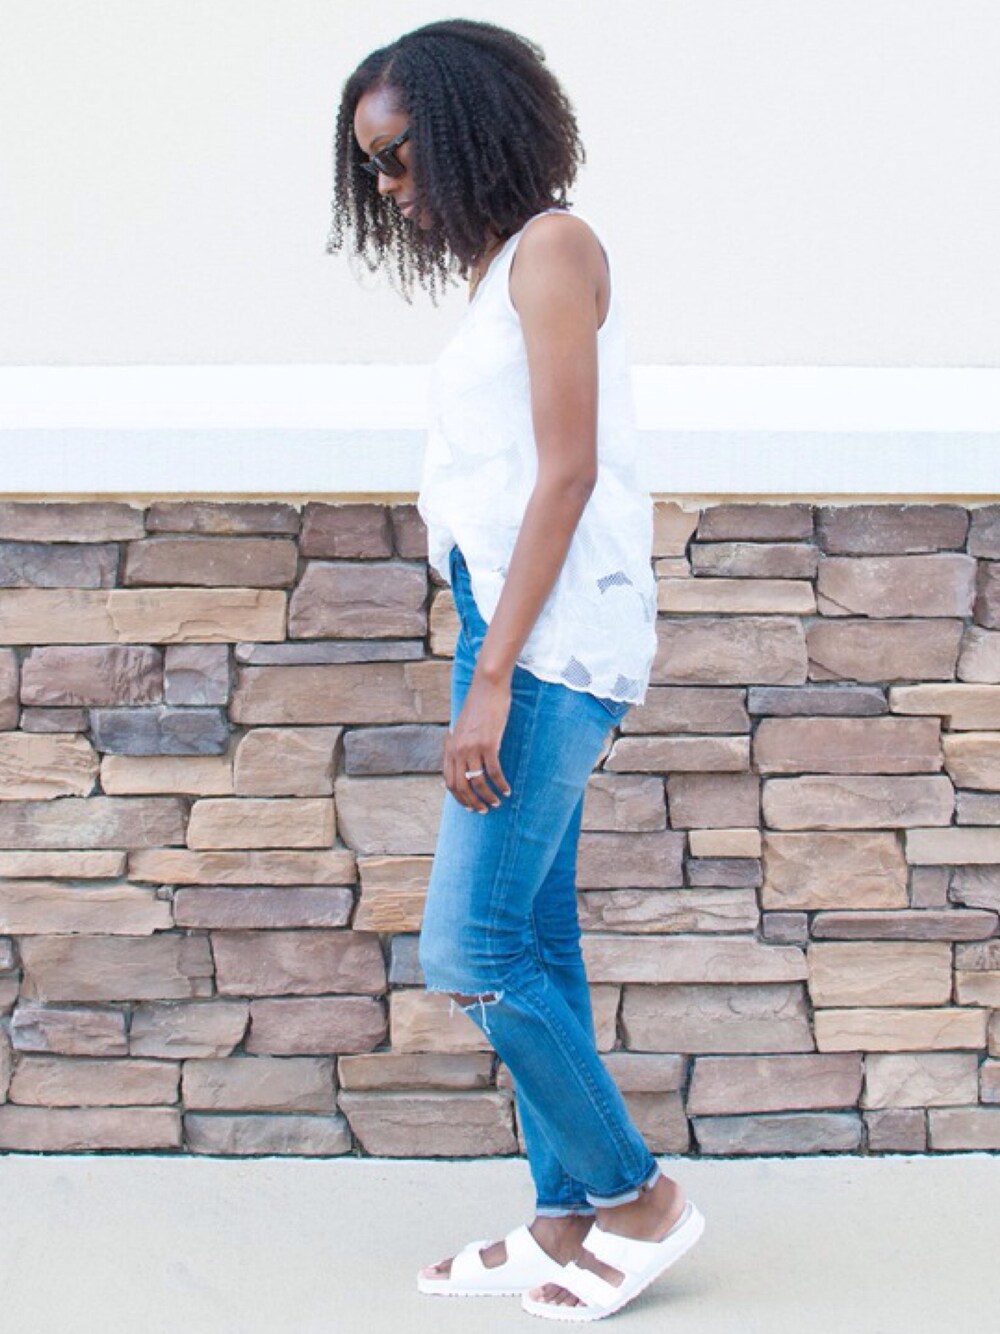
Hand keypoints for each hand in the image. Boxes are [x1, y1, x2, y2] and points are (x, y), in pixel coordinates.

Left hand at [444, 671, 512, 811]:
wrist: (487, 686)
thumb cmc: (477, 704)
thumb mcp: (462, 725)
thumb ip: (459, 742)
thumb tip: (460, 756)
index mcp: (450, 746)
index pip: (449, 781)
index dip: (459, 797)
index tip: (469, 805)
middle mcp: (458, 749)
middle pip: (461, 786)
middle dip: (472, 802)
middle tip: (484, 810)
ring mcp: (472, 747)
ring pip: (477, 782)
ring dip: (488, 796)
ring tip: (497, 803)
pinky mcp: (488, 744)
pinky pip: (494, 772)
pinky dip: (501, 784)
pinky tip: (507, 790)